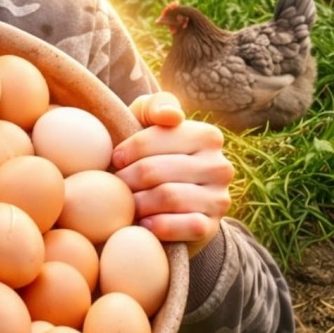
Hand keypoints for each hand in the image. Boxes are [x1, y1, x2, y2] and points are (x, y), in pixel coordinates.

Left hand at [112, 92, 232, 257]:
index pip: (156, 138)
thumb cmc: (154, 154)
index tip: (114, 160)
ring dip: (137, 203)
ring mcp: (219, 198)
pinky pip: (184, 225)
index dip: (127, 150)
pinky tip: (144, 225)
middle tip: (113, 186)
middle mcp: (220, 165)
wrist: (174, 206)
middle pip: (155, 170)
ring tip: (125, 204)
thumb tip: (171, 117)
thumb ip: (156, 106)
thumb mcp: (152, 122)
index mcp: (208, 135)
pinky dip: (159, 226)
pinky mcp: (212, 226)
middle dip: (126, 179)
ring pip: (167, 196)